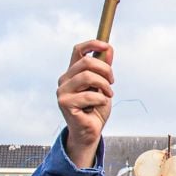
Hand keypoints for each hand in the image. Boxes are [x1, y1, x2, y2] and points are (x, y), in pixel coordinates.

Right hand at [57, 40, 114, 166]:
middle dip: (105, 69)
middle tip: (112, 81)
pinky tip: (100, 105)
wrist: (90, 131)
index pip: (78, 50)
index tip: (107, 46)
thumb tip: (109, 49)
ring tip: (108, 94)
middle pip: (86, 61)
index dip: (92, 44)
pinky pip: (89, 95)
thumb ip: (104, 69)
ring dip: (103, 85)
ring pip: (87, 76)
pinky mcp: (65, 104)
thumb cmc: (95, 108)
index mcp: (73, 72)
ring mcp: (63, 91)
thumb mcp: (103, 86)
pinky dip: (100, 99)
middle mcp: (65, 80)